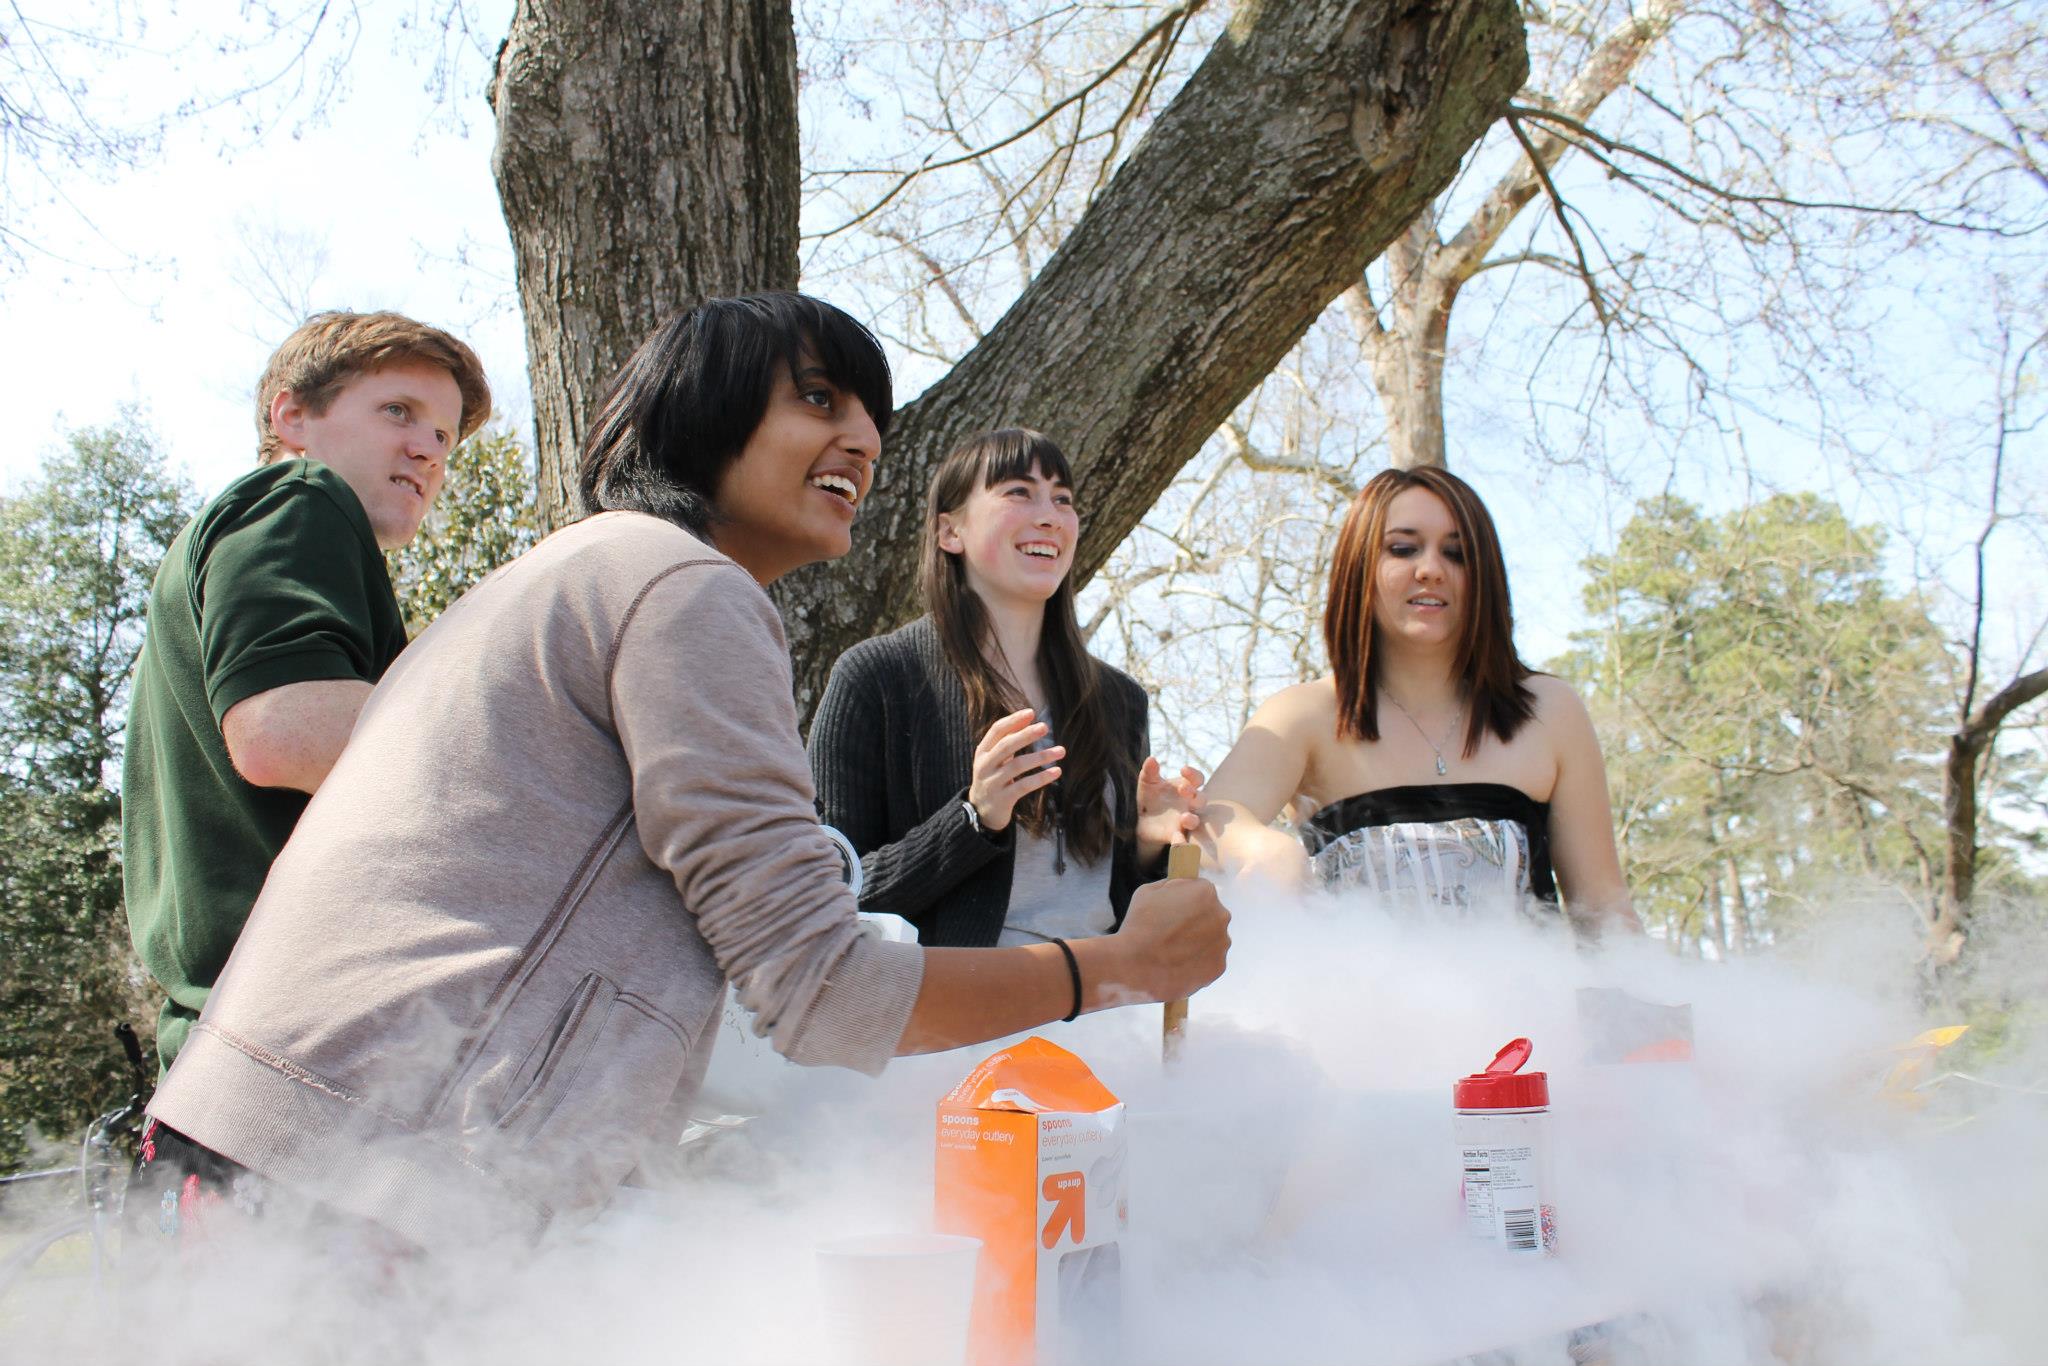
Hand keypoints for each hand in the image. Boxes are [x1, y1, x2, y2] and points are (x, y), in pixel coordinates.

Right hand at [968, 709, 1062, 831]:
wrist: (981, 812)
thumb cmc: (993, 779)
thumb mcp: (994, 759)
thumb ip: (1007, 741)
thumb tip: (1027, 719)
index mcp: (982, 752)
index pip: (996, 731)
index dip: (1013, 720)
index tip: (1031, 712)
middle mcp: (984, 766)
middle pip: (1006, 746)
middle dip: (1026, 735)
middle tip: (1045, 727)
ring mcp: (992, 783)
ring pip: (1018, 766)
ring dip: (1041, 756)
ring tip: (1061, 751)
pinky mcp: (1002, 799)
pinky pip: (1024, 786)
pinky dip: (1041, 778)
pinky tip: (1056, 771)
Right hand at [1089, 878, 1230, 1005]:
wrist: (1134, 965)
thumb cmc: (1138, 925)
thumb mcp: (1149, 891)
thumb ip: (1171, 885)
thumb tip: (1179, 887)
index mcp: (1205, 892)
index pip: (1201, 891)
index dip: (1185, 901)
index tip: (1172, 911)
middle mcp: (1221, 915)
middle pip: (1211, 915)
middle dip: (1195, 922)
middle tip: (1172, 932)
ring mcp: (1222, 943)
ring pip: (1212, 940)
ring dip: (1197, 943)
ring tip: (1173, 951)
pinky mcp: (1218, 967)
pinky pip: (1210, 961)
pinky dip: (1197, 963)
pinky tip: (1178, 964)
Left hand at [1136, 756, 1203, 855]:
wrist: (1142, 820)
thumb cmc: (1150, 797)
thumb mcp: (1147, 782)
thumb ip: (1150, 771)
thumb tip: (1151, 758)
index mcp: (1185, 787)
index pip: (1197, 779)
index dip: (1193, 774)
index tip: (1183, 769)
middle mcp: (1189, 804)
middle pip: (1201, 799)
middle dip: (1194, 794)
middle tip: (1182, 789)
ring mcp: (1184, 820)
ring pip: (1196, 820)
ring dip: (1192, 819)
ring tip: (1184, 817)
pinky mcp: (1176, 835)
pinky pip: (1183, 840)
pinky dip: (1182, 843)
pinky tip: (1176, 841)